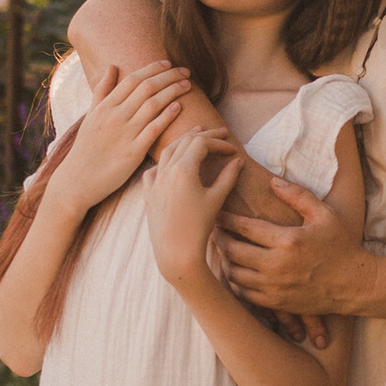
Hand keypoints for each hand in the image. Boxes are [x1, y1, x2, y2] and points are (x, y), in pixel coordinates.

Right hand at [59, 58, 191, 205]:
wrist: (77, 181)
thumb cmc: (86, 149)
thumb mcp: (90, 116)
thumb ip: (102, 91)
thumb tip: (112, 65)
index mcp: (104, 107)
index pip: (132, 79)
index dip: (152, 68)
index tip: (168, 64)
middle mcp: (114, 117)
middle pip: (146, 88)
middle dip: (169, 76)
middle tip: (185, 71)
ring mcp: (123, 134)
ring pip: (153, 105)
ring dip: (172, 91)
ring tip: (187, 85)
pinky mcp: (132, 153)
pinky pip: (154, 129)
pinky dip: (167, 115)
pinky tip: (178, 107)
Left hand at [144, 123, 244, 285]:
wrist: (176, 253)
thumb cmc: (199, 228)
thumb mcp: (216, 200)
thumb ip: (228, 177)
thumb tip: (237, 161)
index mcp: (183, 170)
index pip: (202, 143)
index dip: (219, 143)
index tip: (233, 150)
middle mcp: (166, 171)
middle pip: (185, 141)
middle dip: (205, 135)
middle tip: (221, 133)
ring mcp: (154, 182)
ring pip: (167, 151)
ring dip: (183, 141)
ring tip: (195, 135)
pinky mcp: (148, 194)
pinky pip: (153, 170)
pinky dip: (163, 161)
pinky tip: (170, 162)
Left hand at [218, 173, 365, 315]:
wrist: (354, 285)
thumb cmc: (341, 246)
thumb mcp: (324, 215)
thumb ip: (297, 196)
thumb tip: (272, 181)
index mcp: (287, 240)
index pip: (245, 227)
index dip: (227, 218)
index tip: (218, 212)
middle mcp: (277, 265)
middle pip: (233, 250)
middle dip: (219, 238)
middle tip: (213, 229)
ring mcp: (275, 287)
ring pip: (234, 273)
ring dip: (225, 260)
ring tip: (222, 248)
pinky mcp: (276, 303)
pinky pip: (243, 293)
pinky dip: (235, 281)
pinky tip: (236, 270)